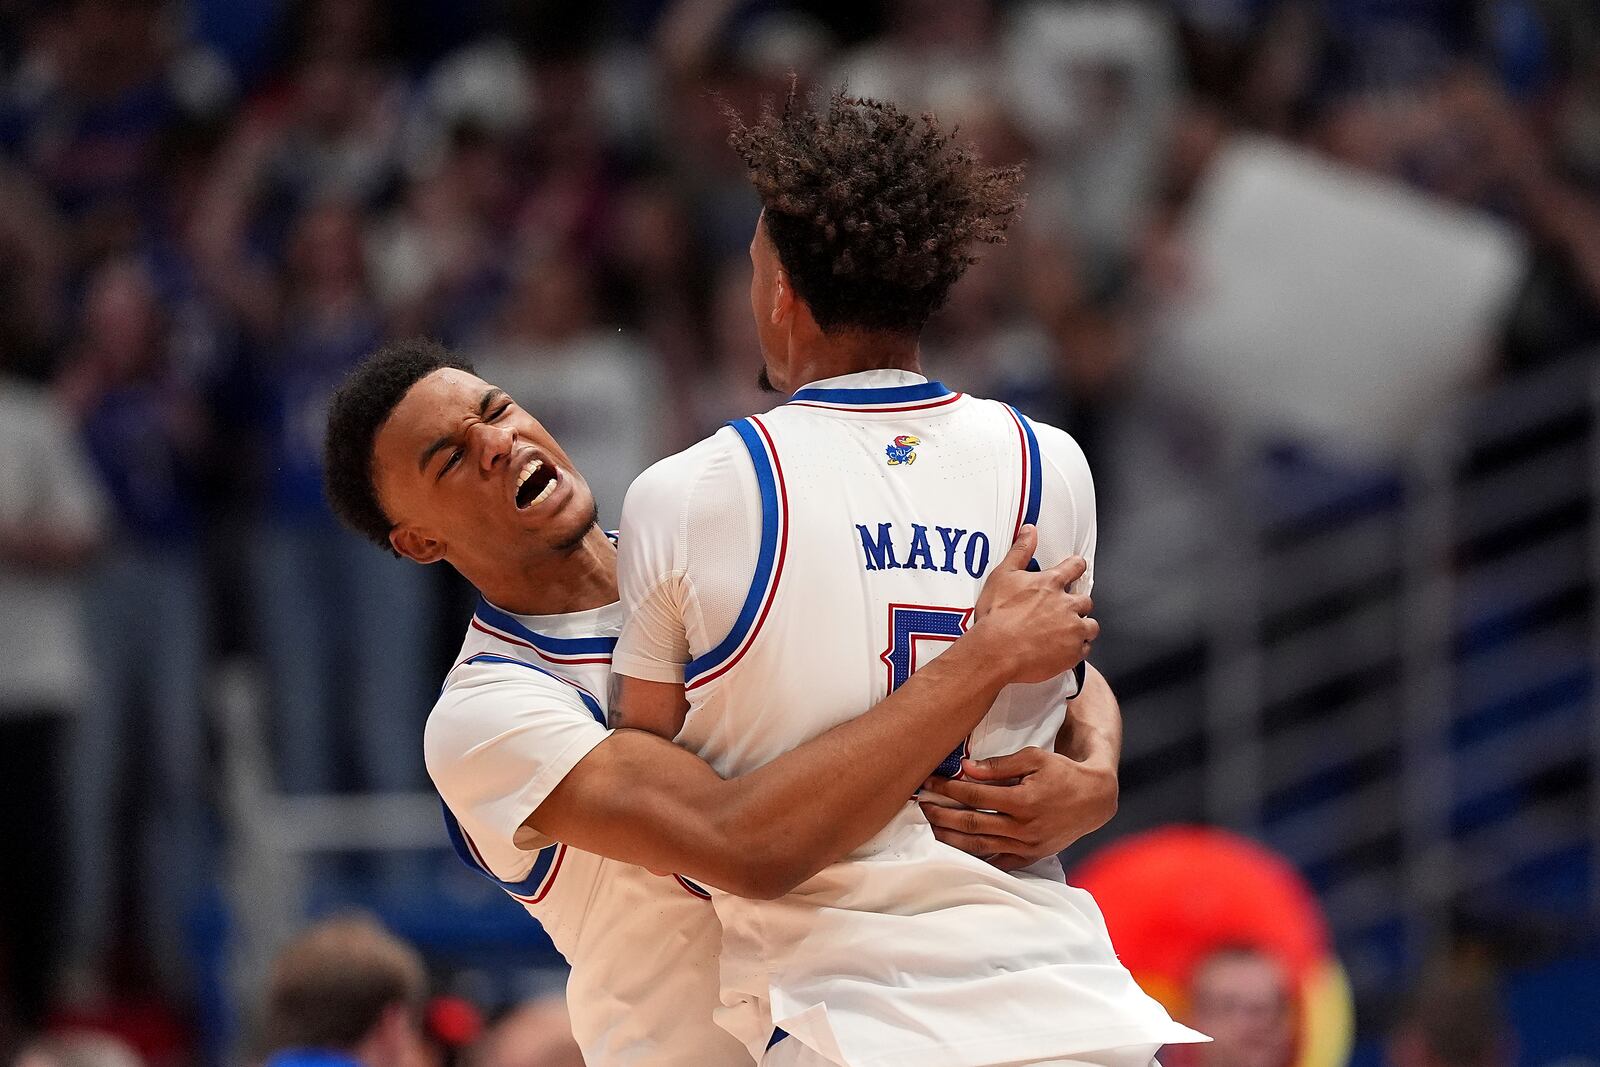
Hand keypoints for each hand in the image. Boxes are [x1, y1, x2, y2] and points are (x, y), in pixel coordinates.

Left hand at [918, 746, 1117, 870]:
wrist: (1093, 800)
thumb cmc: (1062, 773)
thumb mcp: (1035, 758)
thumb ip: (1000, 765)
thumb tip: (966, 768)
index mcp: (1023, 801)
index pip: (974, 796)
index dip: (948, 789)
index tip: (929, 782)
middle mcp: (1023, 827)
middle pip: (970, 823)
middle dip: (941, 814)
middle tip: (922, 806)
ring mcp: (1026, 846)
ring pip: (978, 845)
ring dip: (950, 837)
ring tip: (931, 827)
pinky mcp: (1029, 857)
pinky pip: (996, 861)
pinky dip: (974, 856)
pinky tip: (956, 848)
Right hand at [970, 526, 1097, 684]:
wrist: (996, 651)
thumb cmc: (997, 616)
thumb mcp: (1003, 575)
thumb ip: (1020, 551)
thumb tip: (1029, 531)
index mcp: (1051, 584)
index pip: (1076, 567)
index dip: (1076, 567)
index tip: (1075, 571)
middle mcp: (1067, 605)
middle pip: (1086, 600)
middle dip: (1078, 604)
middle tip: (1064, 610)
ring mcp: (1072, 629)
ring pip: (1091, 626)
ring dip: (1082, 627)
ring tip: (1067, 632)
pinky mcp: (1072, 652)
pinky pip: (1085, 649)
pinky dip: (1077, 649)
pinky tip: (1063, 650)